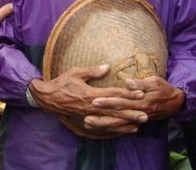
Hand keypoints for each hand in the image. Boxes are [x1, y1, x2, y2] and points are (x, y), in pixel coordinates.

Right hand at [29, 65, 147, 137]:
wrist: (48, 98)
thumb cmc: (62, 83)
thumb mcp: (76, 72)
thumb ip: (92, 71)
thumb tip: (107, 67)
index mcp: (90, 94)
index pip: (113, 94)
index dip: (127, 94)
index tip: (140, 94)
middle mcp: (92, 106)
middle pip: (115, 110)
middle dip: (131, 112)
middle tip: (146, 114)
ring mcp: (90, 114)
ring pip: (112, 119)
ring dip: (127, 121)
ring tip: (140, 122)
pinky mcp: (88, 118)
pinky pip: (105, 125)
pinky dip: (117, 127)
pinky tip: (127, 128)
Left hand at [90, 76, 184, 121]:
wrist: (176, 103)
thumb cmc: (164, 89)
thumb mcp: (155, 82)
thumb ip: (141, 83)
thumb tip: (127, 82)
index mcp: (141, 101)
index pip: (121, 102)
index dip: (108, 101)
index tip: (95, 100)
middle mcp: (138, 112)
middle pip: (117, 115)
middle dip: (101, 116)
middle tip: (86, 115)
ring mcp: (138, 119)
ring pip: (118, 124)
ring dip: (103, 124)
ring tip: (88, 123)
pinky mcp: (137, 121)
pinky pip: (123, 127)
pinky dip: (112, 129)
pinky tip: (100, 128)